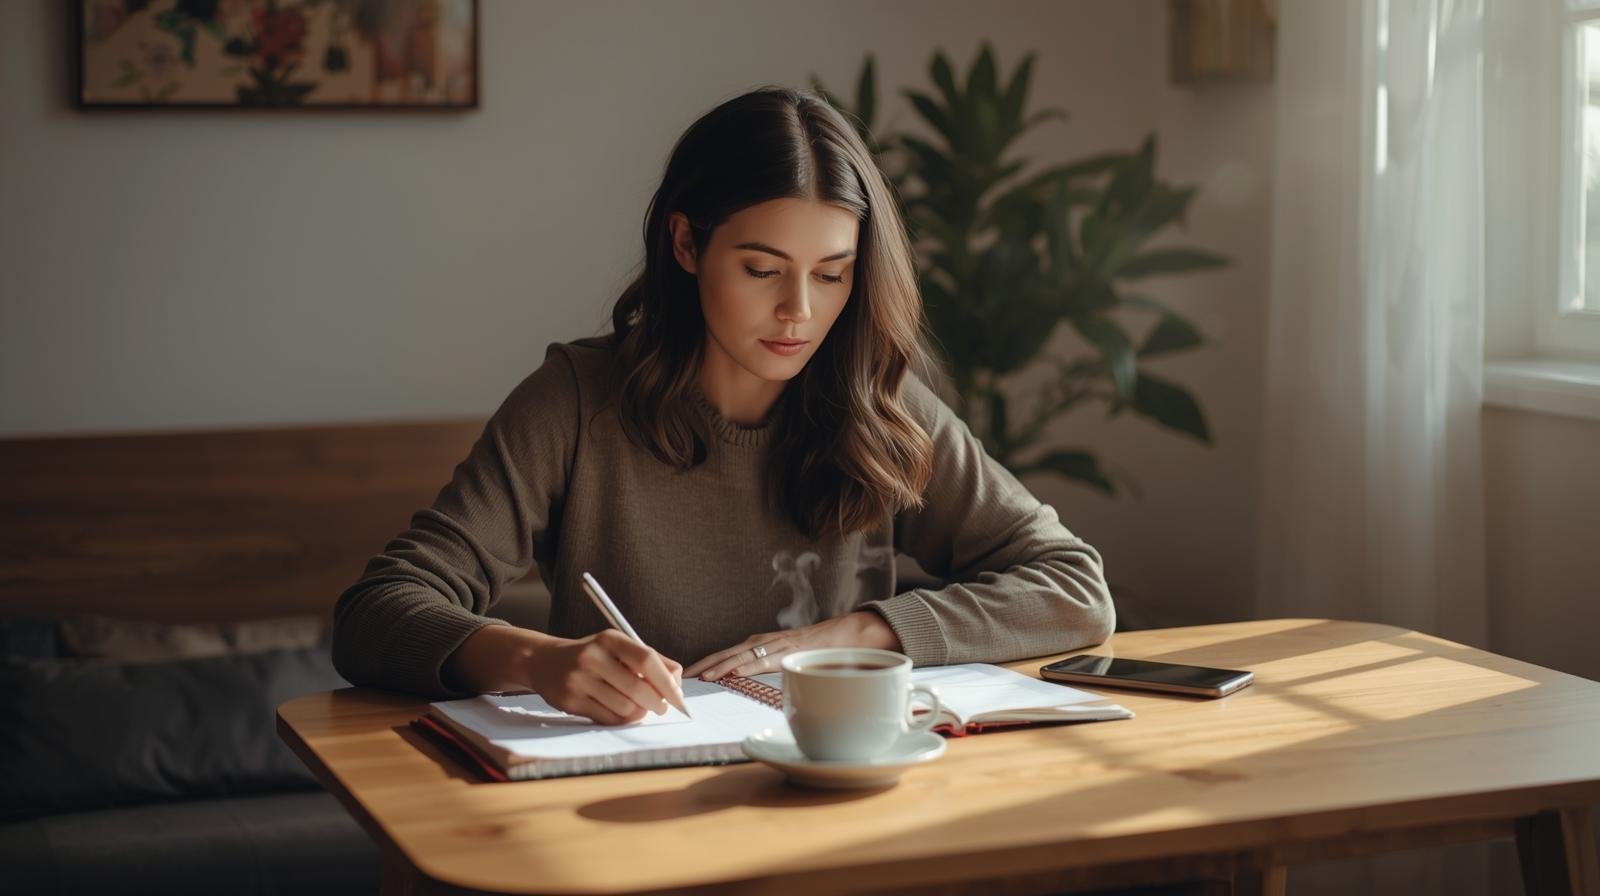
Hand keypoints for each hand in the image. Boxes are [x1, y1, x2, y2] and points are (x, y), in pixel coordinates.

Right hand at [444, 625, 682, 725]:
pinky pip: (607, 718)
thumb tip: (677, 683)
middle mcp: (593, 656)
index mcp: (610, 639)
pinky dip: (620, 719)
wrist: (544, 661)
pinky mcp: (570, 701)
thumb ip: (649, 660)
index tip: (679, 698)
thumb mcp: (617, 648)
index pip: (647, 658)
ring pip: (624, 707)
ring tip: (636, 707)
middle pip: (638, 688)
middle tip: (661, 708)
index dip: (667, 681)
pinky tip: (617, 710)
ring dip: (637, 713)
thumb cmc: (592, 656)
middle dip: (656, 703)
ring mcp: (579, 679)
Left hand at [683, 611, 900, 680]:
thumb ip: (768, 667)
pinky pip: (764, 660)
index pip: (726, 654)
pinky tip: (732, 672)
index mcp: (760, 644)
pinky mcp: (790, 652)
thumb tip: (748, 684)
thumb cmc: (817, 650)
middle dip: (703, 665)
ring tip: (701, 677)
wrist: (848, 634)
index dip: (704, 664)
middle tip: (679, 677)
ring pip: (741, 655)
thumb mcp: (786, 658)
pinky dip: (746, 666)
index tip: (684, 675)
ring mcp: (776, 645)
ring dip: (719, 666)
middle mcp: (764, 642)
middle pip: (725, 653)